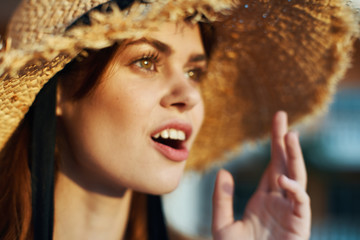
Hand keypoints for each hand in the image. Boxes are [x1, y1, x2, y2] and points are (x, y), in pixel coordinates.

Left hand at [212, 111, 310, 239]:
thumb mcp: (222, 225)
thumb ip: (221, 199)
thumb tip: (224, 171)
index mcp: (264, 197)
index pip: (273, 164)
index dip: (275, 143)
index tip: (276, 121)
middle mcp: (279, 200)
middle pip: (285, 164)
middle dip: (285, 141)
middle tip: (282, 117)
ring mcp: (290, 211)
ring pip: (296, 177)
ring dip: (294, 157)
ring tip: (290, 135)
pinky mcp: (299, 225)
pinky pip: (300, 202)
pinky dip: (294, 190)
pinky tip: (282, 179)